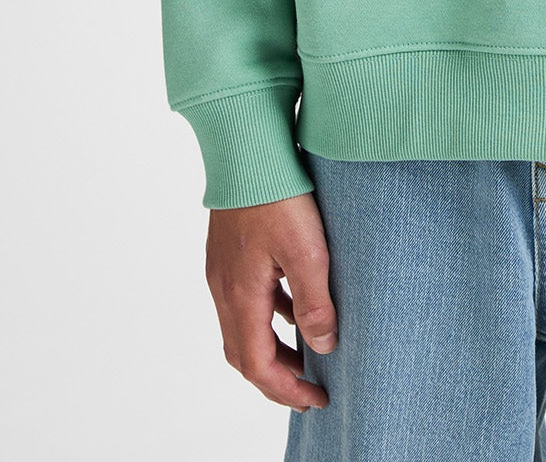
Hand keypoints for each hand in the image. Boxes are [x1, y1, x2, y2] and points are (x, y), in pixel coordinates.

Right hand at [204, 191, 338, 410]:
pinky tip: (292, 303)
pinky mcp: (229, 250)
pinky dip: (268, 314)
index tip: (316, 399)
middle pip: (243, 353)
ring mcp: (223, 268)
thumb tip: (323, 345)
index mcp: (241, 296)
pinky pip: (245, 298)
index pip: (257, 366)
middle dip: (276, 376)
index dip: (286, 390)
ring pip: (242, 325)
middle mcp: (223, 288)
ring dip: (271, 346)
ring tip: (306, 350)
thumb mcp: (307, 252)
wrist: (247, 146)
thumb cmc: (277, 194)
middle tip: (310, 387)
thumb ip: (314, 302)